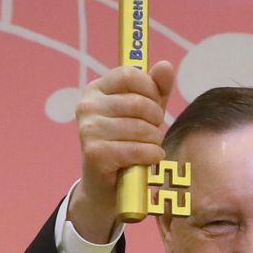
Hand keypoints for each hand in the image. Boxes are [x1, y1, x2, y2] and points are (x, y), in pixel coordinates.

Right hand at [68, 60, 177, 239]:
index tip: (155, 105)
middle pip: (138, 102)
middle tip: (154, 132)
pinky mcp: (95, 154)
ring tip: (150, 148)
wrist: (108, 187)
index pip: (129, 75)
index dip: (150, 90)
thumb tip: (165, 66)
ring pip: (140, 128)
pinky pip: (136, 150)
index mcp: (97, 89)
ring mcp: (88, 130)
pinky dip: (150, 156)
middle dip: (156, 120)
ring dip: (155, 141)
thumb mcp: (146, 113)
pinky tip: (149, 159)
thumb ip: (156, 89)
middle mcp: (87, 106)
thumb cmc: (127, 143)